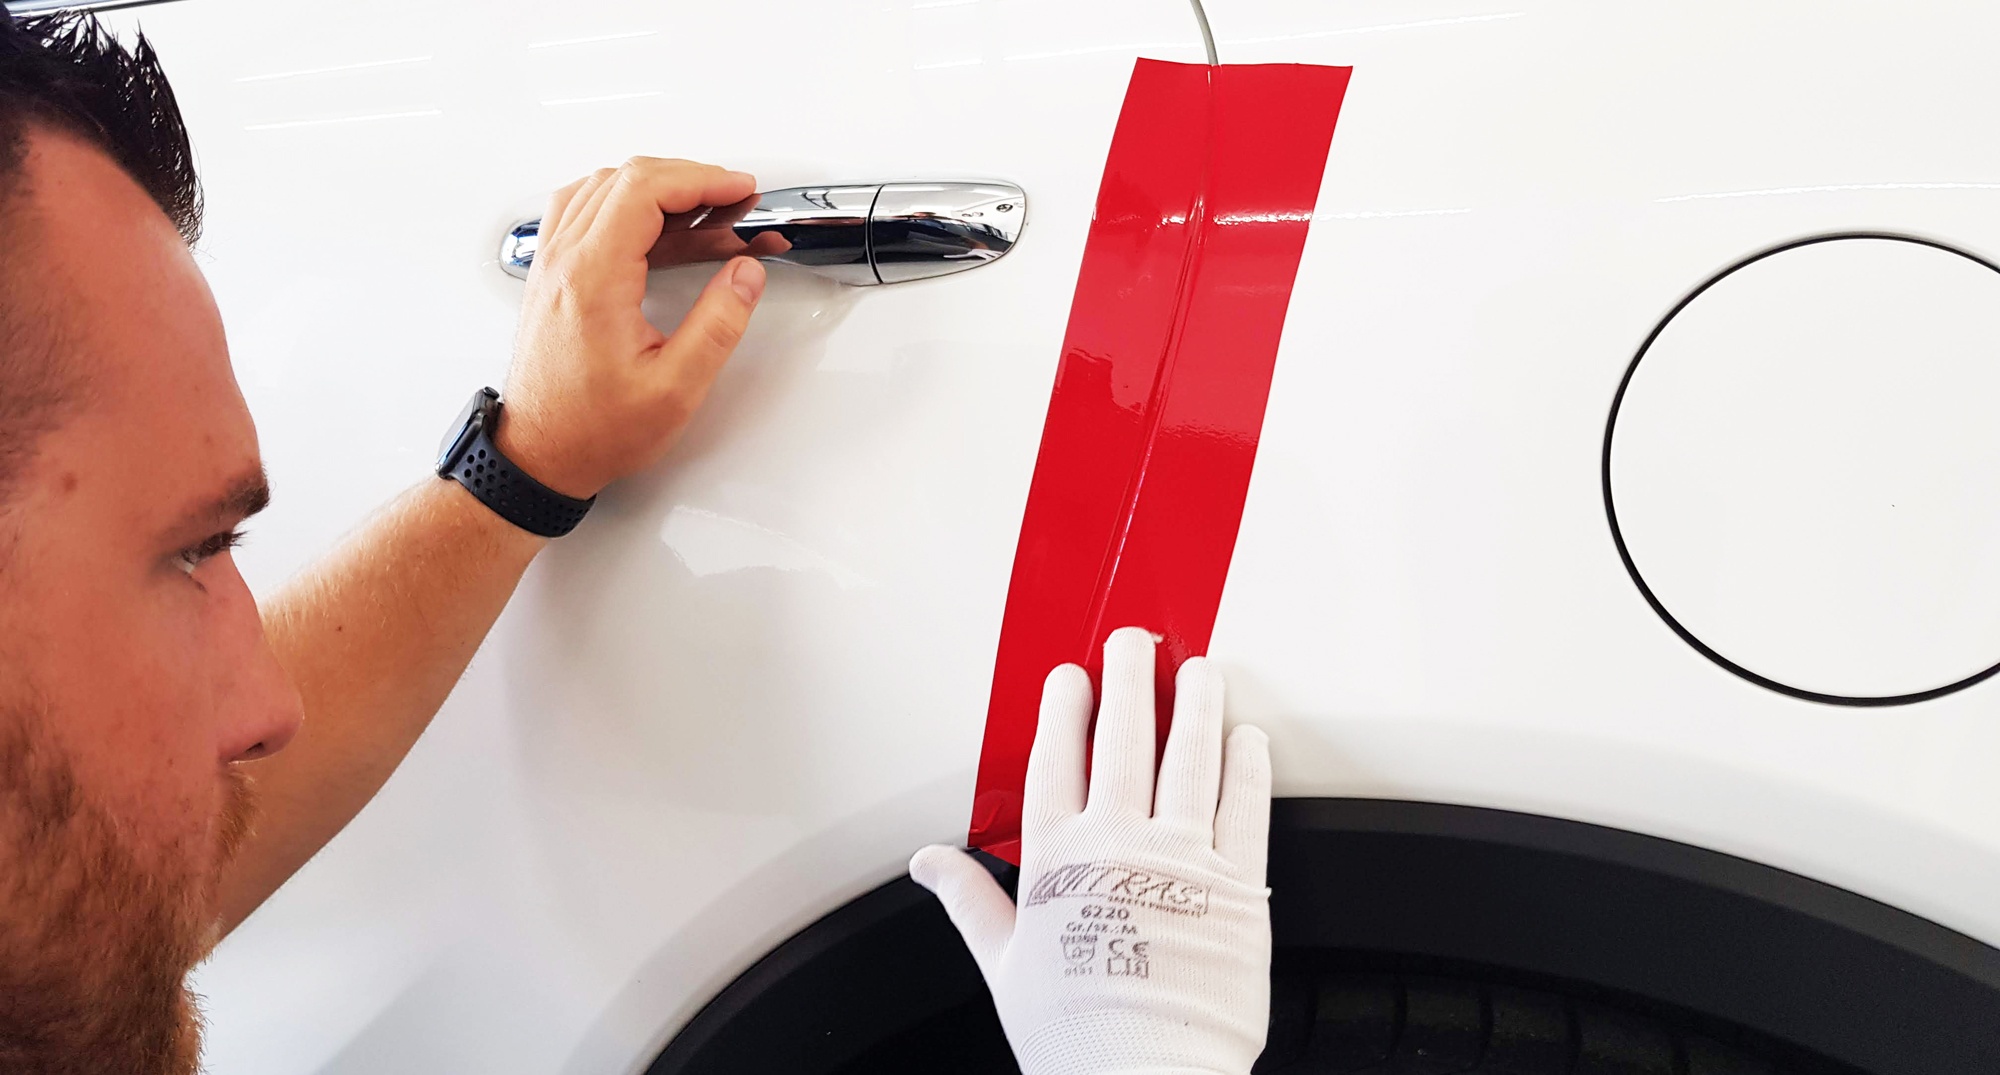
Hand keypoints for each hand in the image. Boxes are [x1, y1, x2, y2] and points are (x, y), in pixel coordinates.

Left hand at [498, 158, 767, 499]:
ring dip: (657, 187)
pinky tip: (656, 224)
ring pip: (603, 188)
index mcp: (593, 278)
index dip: (702, 180)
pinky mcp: (552, 275)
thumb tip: (746, 274)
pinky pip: (583, 209)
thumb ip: (718, 324)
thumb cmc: (592, 429)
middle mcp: (565, 260)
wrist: (541, 454)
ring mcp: (553, 264)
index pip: (645, 190)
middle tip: (735, 201)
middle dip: (689, 179)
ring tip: (706, 213)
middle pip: (626, 179)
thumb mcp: (676, 388)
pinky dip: (625, 202)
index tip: (740, 191)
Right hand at [911, 628, 1273, 1074]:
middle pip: (1123, 741)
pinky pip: (1247, 810)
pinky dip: (1248, 768)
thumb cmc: (1077, 1034)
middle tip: (1132, 643)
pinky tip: (1248, 739)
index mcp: (1058, 862)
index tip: (1068, 678)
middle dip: (1127, 681)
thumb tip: (928, 865)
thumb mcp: (1002, 966)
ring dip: (1195, 706)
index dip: (1062, 712)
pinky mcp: (1238, 887)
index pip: (1056, 762)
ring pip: (1190, 760)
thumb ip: (969, 902)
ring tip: (1199, 669)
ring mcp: (1182, 861)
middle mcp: (1118, 846)